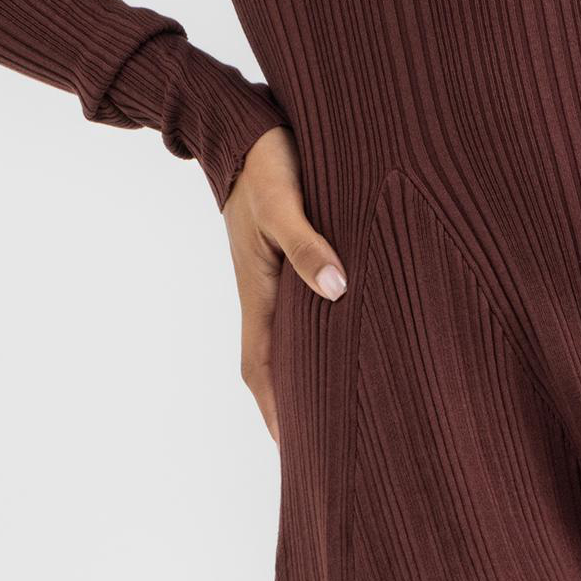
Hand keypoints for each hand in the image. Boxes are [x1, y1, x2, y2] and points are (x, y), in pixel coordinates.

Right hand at [219, 123, 348, 441]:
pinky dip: (312, 342)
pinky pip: (297, 315)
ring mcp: (273, 280)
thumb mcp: (286, 203)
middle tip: (321, 452)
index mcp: (258, 292)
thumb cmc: (266, 164)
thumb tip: (337, 290)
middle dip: (291, 410)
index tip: (295, 452)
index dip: (277, 411)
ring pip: (285, 343)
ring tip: (332, 415)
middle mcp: (264, 295)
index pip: (263, 368)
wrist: (244, 129)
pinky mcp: (286, 261)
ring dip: (301, 378)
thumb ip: (308, 245)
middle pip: (272, 368)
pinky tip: (337, 347)